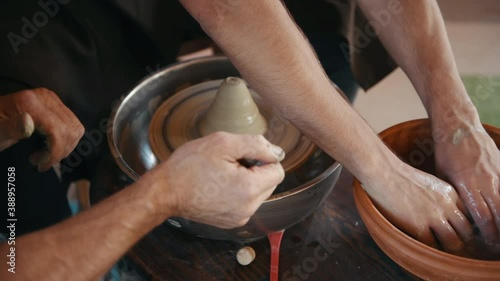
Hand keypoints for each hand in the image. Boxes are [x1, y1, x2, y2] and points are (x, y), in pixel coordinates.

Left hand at [0, 88, 83, 170]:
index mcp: (30, 102)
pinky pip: (74, 125)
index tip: (40, 165)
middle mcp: (46, 98)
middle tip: (40, 161)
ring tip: (45, 154)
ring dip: (65, 147)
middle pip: (70, 130)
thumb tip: (27, 121)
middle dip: (59, 151)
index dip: (54, 152)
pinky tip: (51, 146)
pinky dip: (67, 140)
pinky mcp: (57, 106)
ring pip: (76, 129)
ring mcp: (53, 101)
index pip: (57, 130)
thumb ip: (11, 127)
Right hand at [146, 132, 284, 228]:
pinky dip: (238, 192)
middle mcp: (248, 208)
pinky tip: (219, 185)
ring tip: (223, 174)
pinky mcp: (231, 222)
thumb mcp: (223, 143)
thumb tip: (277, 153)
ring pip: (258, 192)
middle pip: (269, 182)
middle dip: (255, 169)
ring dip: (247, 180)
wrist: (164, 191)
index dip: (263, 157)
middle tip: (229, 163)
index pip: (277, 170)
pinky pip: (246, 202)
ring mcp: (239, 217)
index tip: (242, 155)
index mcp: (249, 189)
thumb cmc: (189, 165)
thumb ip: (256, 145)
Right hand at [364, 165, 472, 253]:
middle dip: (460, 238)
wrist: (382, 172)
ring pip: (453, 241)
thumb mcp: (428, 182)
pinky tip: (422, 244)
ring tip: (438, 247)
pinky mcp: (418, 227)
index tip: (456, 229)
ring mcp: (433, 217)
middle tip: (450, 242)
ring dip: (447, 246)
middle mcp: (446, 205)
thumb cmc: (398, 174)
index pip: (468, 215)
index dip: (462, 225)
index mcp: (450, 193)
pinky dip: (429, 248)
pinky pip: (431, 245)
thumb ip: (439, 196)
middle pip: (466, 231)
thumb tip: (438, 210)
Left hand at [435, 126, 499, 247]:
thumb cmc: (446, 153)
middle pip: (499, 213)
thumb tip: (462, 214)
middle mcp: (486, 181)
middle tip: (499, 243)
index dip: (488, 232)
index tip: (489, 243)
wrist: (459, 127)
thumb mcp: (444, 177)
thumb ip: (456, 195)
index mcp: (468, 185)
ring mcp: (497, 173)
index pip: (482, 216)